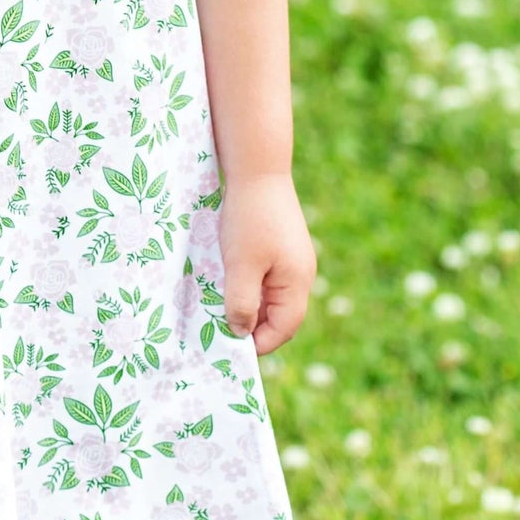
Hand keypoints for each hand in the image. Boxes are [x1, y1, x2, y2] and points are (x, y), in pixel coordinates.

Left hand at [219, 172, 315, 355]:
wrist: (257, 170)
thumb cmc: (250, 219)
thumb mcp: (241, 266)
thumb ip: (241, 303)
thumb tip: (241, 333)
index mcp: (298, 283)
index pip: (283, 329)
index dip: (258, 343)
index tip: (228, 349)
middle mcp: (301, 274)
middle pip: (279, 315)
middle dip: (252, 326)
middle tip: (219, 331)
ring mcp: (292, 260)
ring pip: (270, 296)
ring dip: (247, 304)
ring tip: (219, 307)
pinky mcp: (280, 247)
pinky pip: (266, 278)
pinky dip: (248, 285)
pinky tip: (227, 281)